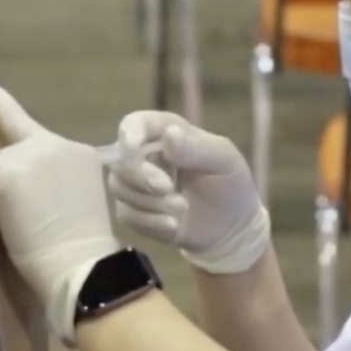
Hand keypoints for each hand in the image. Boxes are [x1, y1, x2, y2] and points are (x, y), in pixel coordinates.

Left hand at [0, 80, 121, 343]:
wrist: (82, 264)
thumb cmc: (81, 245)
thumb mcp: (74, 195)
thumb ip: (51, 176)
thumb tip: (21, 178)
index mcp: (76, 151)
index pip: (32, 127)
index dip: (2, 105)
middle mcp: (54, 143)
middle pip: (10, 146)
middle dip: (5, 171)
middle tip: (19, 208)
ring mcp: (29, 153)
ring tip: (20, 221)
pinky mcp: (6, 169)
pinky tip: (9, 219)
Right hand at [108, 111, 270, 274]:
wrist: (231, 227)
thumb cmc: (229, 183)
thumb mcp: (224, 160)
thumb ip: (197, 147)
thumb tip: (169, 135)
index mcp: (165, 132)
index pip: (135, 123)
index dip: (130, 132)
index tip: (133, 146)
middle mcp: (144, 155)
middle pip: (120, 160)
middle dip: (141, 176)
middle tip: (167, 188)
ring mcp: (135, 185)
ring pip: (119, 188)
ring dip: (150, 203)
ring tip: (182, 209)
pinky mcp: (134, 212)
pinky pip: (126, 215)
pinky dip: (150, 222)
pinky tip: (173, 225)